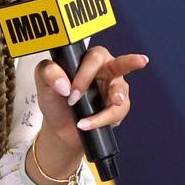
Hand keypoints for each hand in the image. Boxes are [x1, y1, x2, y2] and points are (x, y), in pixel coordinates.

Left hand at [33, 47, 148, 171]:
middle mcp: (105, 70)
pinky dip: (101, 119)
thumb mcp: (43, 84)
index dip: (84, 74)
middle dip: (130, 62)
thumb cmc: (55, 100)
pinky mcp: (119, 107)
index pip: (93, 58)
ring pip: (121, 90)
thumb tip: (64, 83)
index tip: (69, 91)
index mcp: (87, 59)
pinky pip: (117, 111)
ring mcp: (115, 88)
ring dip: (115, 97)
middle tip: (141, 61)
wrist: (60, 127)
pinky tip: (86, 124)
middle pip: (120, 63)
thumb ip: (48, 74)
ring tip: (115, 101)